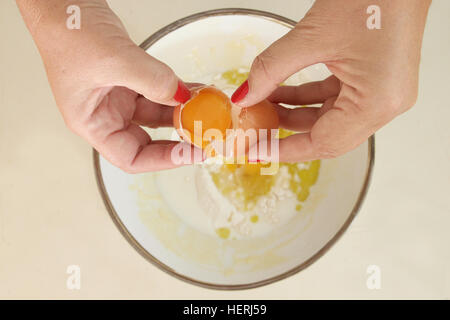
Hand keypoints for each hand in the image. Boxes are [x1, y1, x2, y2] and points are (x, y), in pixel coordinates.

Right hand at [17, 0, 192, 172]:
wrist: (63, 0)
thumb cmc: (67, 30)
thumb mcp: (114, 60)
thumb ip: (153, 81)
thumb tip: (183, 97)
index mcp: (92, 123)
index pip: (131, 158)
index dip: (163, 160)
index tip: (191, 152)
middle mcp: (105, 114)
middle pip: (148, 139)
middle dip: (178, 137)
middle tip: (206, 135)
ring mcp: (118, 97)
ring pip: (157, 113)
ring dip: (182, 110)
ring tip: (207, 107)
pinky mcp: (128, 79)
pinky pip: (159, 91)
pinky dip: (178, 91)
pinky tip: (196, 89)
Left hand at [232, 0, 430, 161]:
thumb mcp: (312, 36)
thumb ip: (271, 70)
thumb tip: (244, 96)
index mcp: (377, 102)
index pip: (323, 143)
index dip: (285, 150)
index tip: (257, 151)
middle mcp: (385, 104)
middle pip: (327, 135)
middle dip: (287, 133)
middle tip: (255, 131)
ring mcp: (381, 93)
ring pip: (328, 118)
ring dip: (293, 113)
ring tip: (261, 105)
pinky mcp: (374, 80)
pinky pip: (334, 99)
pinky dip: (306, 98)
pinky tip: (280, 92)